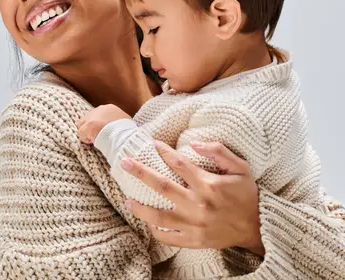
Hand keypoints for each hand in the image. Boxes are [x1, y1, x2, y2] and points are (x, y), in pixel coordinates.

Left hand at [77, 104, 130, 143]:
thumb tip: (119, 128)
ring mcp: (92, 117)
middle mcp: (99, 110)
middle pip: (89, 118)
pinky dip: (85, 139)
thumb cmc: (127, 131)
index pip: (99, 115)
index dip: (100, 124)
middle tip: (98, 136)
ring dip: (88, 133)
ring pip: (83, 125)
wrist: (123, 135)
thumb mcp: (126, 123)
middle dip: (92, 127)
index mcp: (110, 108)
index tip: (104, 132)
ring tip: (94, 140)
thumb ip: (119, 123)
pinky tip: (92, 143)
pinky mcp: (86, 126)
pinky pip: (82, 134)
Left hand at [121, 141, 263, 255]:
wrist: (259, 227)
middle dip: (140, 173)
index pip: (179, 163)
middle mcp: (198, 204)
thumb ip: (219, 152)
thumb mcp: (241, 167)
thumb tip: (193, 144)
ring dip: (140, 207)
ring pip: (159, 216)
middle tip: (125, 163)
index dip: (164, 152)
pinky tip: (147, 224)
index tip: (153, 143)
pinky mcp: (194, 240)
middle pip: (161, 185)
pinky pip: (169, 237)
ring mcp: (194, 224)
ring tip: (127, 200)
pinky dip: (156, 232)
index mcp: (208, 184)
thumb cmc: (247, 194)